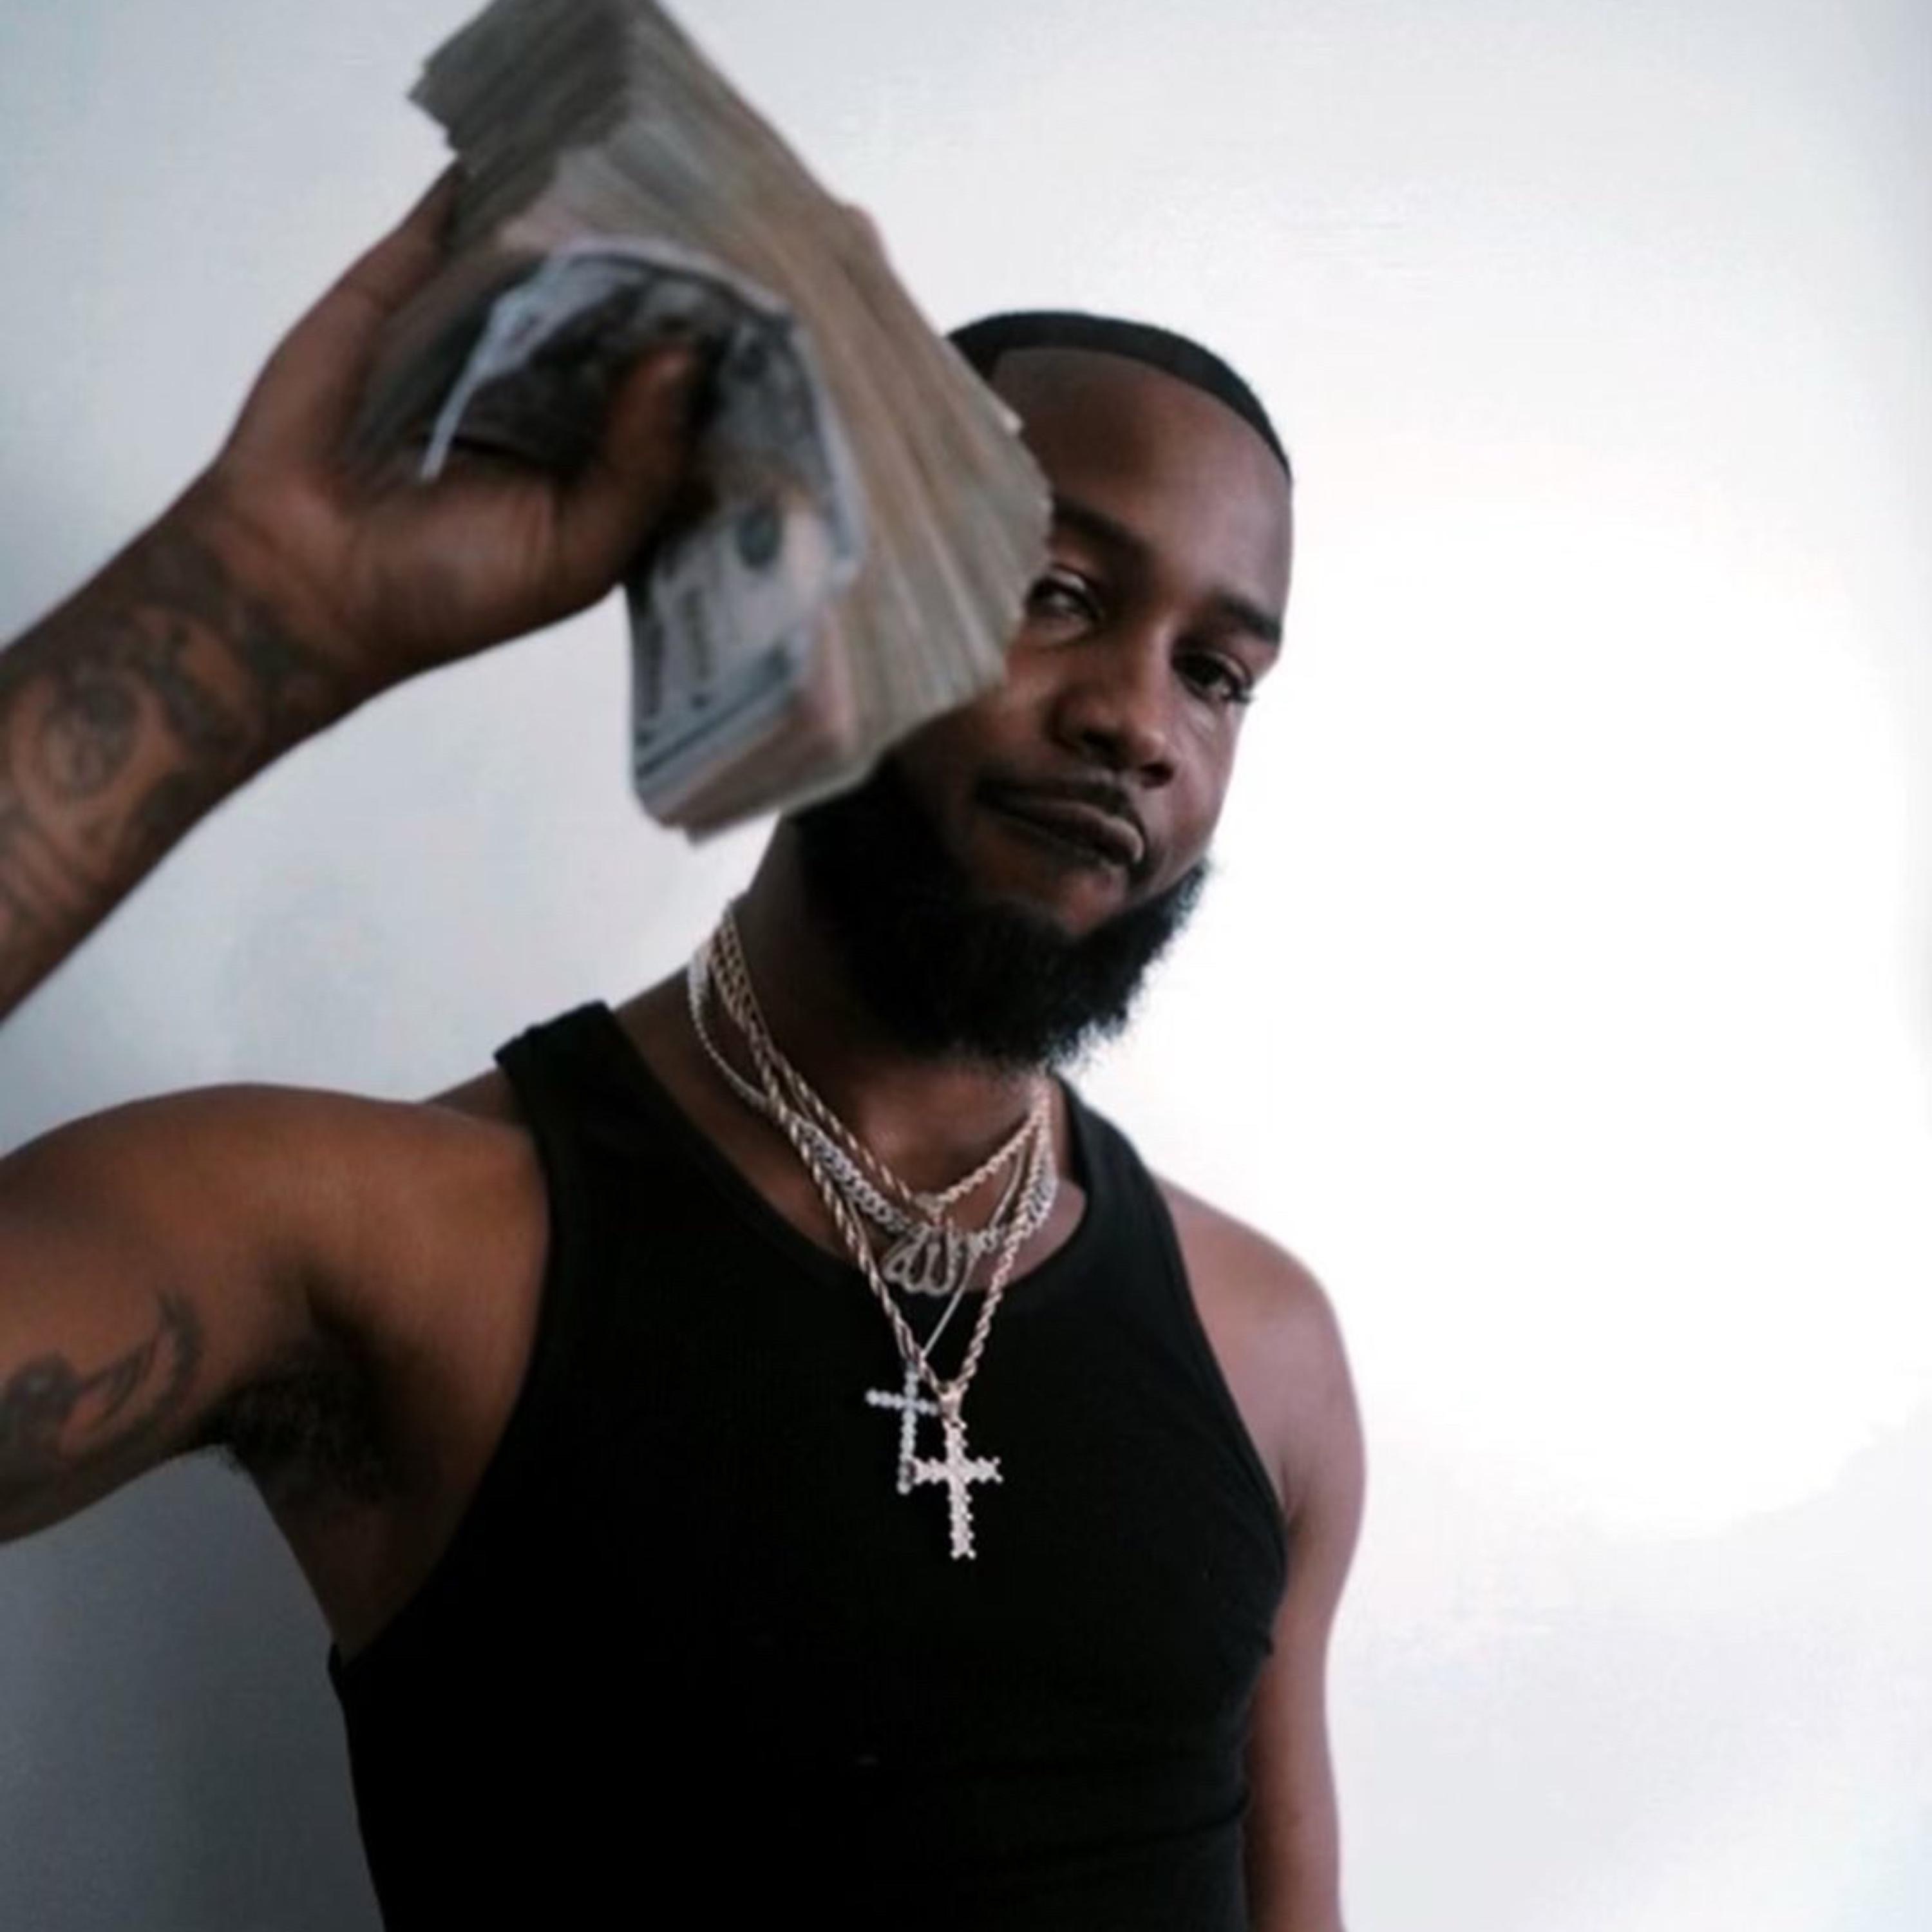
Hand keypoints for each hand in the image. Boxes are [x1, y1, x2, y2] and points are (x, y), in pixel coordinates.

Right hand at [185, 172, 704, 697]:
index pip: (690, 384)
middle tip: (743, 210)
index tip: (786, 307)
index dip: (740, 351)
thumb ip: (640, 468)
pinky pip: (464, 218)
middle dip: (683, 269)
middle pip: (637, 304)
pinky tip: (551, 143)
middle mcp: (562, 381)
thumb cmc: (447, 591)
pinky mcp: (411, 283)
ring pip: (561, 249)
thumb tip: (686, 356)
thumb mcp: (577, 555)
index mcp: (613, 451)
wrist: (300, 581)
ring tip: (667, 163)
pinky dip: (501, 181)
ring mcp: (486, 326)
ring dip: (604, 210)